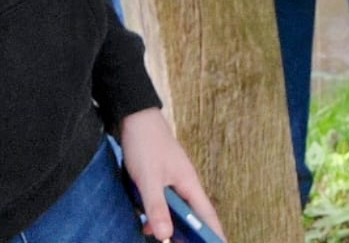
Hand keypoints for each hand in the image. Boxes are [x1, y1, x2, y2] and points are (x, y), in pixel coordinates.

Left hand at [118, 106, 222, 240]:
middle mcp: (184, 184)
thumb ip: (157, 208)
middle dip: (193, 233)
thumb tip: (164, 235)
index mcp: (189, 183)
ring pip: (176, 209)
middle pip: (193, 214)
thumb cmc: (146, 144)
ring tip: (163, 237)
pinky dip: (157, 213)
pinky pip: (163, 202)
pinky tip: (146, 221)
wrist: (135, 118)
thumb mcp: (149, 179)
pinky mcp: (160, 178)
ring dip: (171, 224)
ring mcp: (172, 181)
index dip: (214, 233)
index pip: (206, 214)